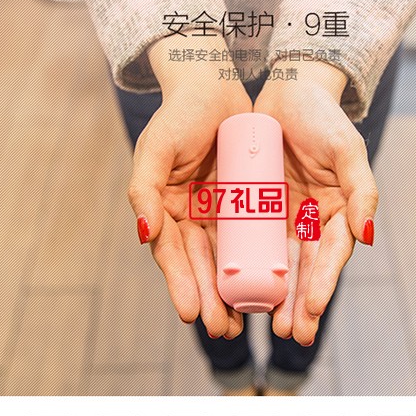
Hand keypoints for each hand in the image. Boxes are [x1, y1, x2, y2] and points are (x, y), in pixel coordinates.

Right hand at [127, 34, 251, 338]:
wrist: (213, 85)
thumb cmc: (178, 116)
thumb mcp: (155, 150)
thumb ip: (144, 191)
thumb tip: (143, 235)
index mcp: (165, 210)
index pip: (173, 256)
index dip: (182, 285)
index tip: (192, 314)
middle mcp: (191, 217)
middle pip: (202, 266)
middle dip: (212, 299)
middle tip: (226, 330)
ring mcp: (218, 212)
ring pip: (228, 260)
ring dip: (236, 290)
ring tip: (248, 321)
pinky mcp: (245, 202)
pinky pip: (253, 237)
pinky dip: (259, 261)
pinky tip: (272, 285)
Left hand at [254, 60, 377, 345]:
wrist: (286, 91)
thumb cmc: (322, 119)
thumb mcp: (347, 150)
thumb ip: (362, 191)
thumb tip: (367, 236)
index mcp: (336, 213)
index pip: (331, 256)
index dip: (323, 283)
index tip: (311, 310)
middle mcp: (308, 222)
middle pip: (303, 270)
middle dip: (296, 303)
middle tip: (287, 333)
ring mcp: (280, 218)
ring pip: (273, 265)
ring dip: (268, 296)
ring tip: (258, 323)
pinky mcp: (253, 209)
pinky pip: (245, 243)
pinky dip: (241, 267)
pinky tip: (231, 290)